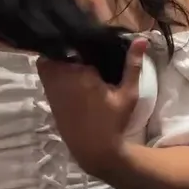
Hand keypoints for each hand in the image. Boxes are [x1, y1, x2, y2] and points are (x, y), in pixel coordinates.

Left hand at [37, 35, 146, 176]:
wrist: (95, 151)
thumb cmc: (113, 122)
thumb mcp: (128, 93)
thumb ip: (133, 65)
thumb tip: (142, 39)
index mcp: (78, 75)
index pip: (71, 45)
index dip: (77, 38)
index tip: (89, 37)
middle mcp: (60, 81)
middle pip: (54, 52)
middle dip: (65, 47)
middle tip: (83, 48)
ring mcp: (51, 91)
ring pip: (46, 65)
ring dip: (59, 60)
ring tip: (77, 60)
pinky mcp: (50, 101)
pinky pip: (47, 79)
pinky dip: (55, 73)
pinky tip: (72, 77)